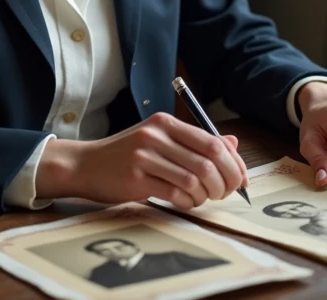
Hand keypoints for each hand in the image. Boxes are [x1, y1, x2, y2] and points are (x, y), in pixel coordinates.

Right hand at [36, 113, 247, 209]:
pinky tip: (185, 203)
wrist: (85, 165)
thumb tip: (233, 144)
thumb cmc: (126, 155)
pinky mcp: (136, 178)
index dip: (234, 163)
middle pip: (208, 161)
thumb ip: (195, 141)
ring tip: (201, 199)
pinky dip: (187, 202)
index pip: (213, 142)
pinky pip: (175, 193)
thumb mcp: (161, 140)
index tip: (240, 180)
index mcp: (166, 122)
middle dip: (224, 183)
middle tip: (224, 194)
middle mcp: (157, 135)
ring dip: (205, 196)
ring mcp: (145, 156)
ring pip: (194, 179)